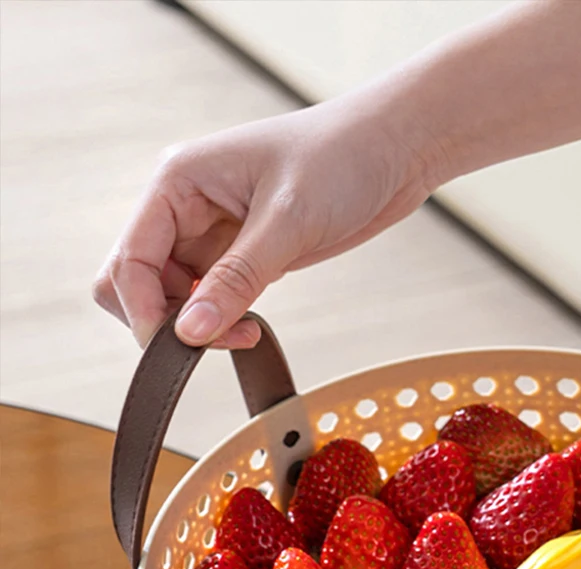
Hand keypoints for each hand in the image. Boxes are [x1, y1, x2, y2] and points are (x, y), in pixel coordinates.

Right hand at [93, 91, 439, 347]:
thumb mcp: (287, 221)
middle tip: (223, 340)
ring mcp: (215, 234)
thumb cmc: (342, 159)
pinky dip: (223, 321)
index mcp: (178, 182)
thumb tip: (188, 331)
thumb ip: (236, 278)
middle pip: (140, 284)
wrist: (394, 151)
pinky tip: (252, 329)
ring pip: (177, 298)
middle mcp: (186, 207)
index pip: (129, 259)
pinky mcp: (246, 255)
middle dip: (169, 321)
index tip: (180, 348)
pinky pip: (213, 299)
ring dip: (201, 327)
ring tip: (248, 334)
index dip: (143, 310)